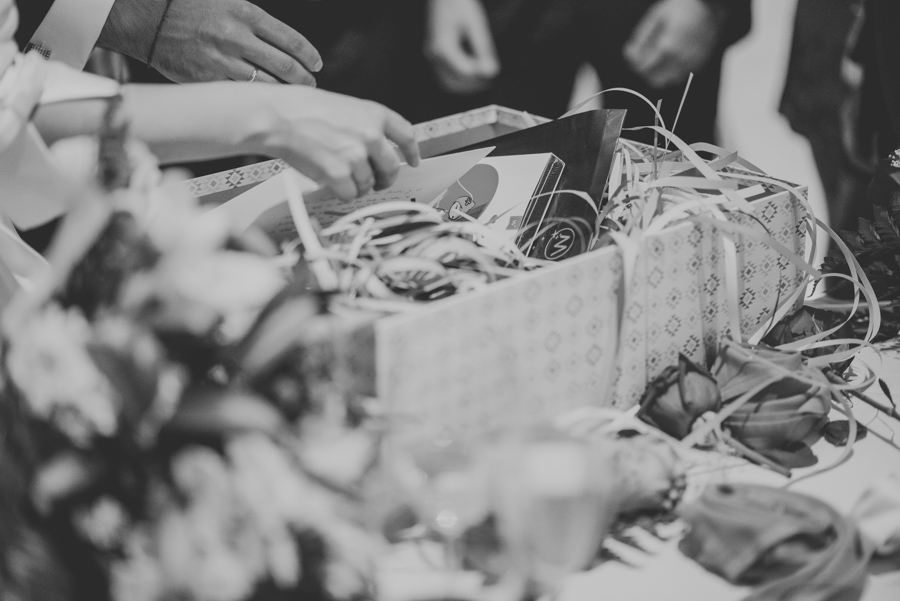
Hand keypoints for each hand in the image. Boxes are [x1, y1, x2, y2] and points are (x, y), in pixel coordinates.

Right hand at [99, 0, 321, 84]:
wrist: (148, 20)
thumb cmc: (190, 8)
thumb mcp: (226, 1)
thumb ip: (254, 20)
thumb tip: (282, 41)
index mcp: (244, 13)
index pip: (289, 39)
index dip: (308, 55)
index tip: (316, 64)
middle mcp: (236, 37)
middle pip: (284, 66)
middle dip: (303, 79)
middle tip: (310, 84)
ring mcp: (222, 60)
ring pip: (266, 85)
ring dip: (284, 93)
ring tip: (291, 96)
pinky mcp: (208, 79)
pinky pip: (241, 94)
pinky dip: (256, 99)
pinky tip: (265, 101)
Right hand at [248, 86, 420, 199]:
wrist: (277, 116)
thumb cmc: (302, 109)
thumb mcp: (344, 106)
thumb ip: (364, 125)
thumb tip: (374, 148)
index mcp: (374, 114)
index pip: (406, 135)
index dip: (412, 152)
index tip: (413, 161)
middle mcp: (371, 135)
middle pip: (391, 167)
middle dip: (384, 178)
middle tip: (375, 182)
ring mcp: (357, 156)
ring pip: (368, 184)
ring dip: (356, 185)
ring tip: (338, 174)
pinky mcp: (341, 174)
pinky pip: (350, 194)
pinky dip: (341, 192)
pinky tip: (330, 181)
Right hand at [425, 0, 499, 94]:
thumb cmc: (459, 4)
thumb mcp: (475, 25)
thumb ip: (483, 50)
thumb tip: (491, 72)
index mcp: (443, 47)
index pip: (464, 72)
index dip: (480, 76)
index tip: (494, 70)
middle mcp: (433, 55)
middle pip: (452, 84)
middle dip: (472, 86)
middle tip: (489, 81)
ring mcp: (431, 56)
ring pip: (447, 83)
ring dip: (464, 85)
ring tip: (482, 79)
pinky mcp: (434, 54)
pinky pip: (445, 75)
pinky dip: (459, 78)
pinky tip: (473, 72)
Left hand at [623, 0, 726, 89]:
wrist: (711, 5)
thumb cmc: (683, 7)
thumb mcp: (656, 16)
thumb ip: (641, 37)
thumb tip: (629, 54)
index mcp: (668, 46)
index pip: (643, 69)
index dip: (634, 64)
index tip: (633, 55)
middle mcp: (681, 59)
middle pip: (654, 81)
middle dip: (645, 72)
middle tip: (643, 60)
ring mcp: (692, 63)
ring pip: (668, 82)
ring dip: (658, 74)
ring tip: (657, 59)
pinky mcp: (699, 65)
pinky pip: (680, 78)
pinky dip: (671, 73)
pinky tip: (670, 60)